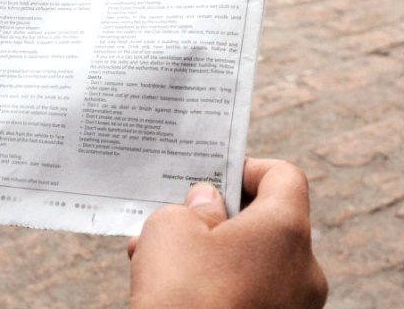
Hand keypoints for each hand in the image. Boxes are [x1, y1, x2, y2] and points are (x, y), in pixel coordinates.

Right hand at [128, 158, 327, 307]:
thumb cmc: (180, 292)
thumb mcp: (171, 227)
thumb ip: (193, 206)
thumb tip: (206, 205)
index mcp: (285, 230)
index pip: (284, 176)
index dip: (247, 168)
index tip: (213, 177)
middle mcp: (303, 270)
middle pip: (266, 222)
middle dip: (218, 217)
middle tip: (178, 217)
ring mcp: (296, 308)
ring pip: (253, 262)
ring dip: (210, 252)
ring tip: (159, 255)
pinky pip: (252, 295)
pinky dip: (218, 284)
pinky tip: (174, 287)